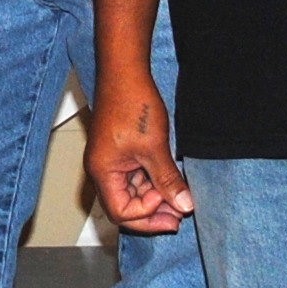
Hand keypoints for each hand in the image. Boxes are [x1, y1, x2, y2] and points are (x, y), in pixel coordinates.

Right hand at [85, 75, 191, 236]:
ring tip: (179, 197)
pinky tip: (171, 181)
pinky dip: (153, 183)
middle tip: (179, 213)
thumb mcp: (154, 147)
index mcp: (103, 172)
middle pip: (124, 207)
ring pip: (132, 193)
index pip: (121, 212)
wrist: (126, 73)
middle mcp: (103, 170)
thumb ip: (167, 180)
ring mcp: (111, 162)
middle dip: (152, 212)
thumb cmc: (132, 103)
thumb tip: (183, 206)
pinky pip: (135, 177)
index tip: (172, 206)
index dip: (147, 214)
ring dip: (155, 198)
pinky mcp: (121, 152)